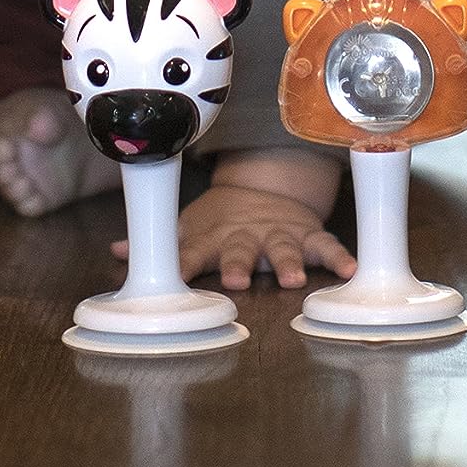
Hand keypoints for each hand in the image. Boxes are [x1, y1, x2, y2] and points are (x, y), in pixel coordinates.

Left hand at [114, 148, 352, 289]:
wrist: (265, 187)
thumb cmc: (221, 218)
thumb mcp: (189, 227)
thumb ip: (160, 244)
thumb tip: (115, 250)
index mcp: (212, 238)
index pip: (192, 251)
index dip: (184, 263)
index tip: (176, 277)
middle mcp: (244, 235)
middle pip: (239, 250)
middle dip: (238, 264)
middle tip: (237, 280)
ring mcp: (277, 233)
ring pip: (282, 248)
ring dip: (286, 262)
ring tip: (292, 279)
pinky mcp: (305, 232)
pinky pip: (324, 245)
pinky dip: (338, 256)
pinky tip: (350, 269)